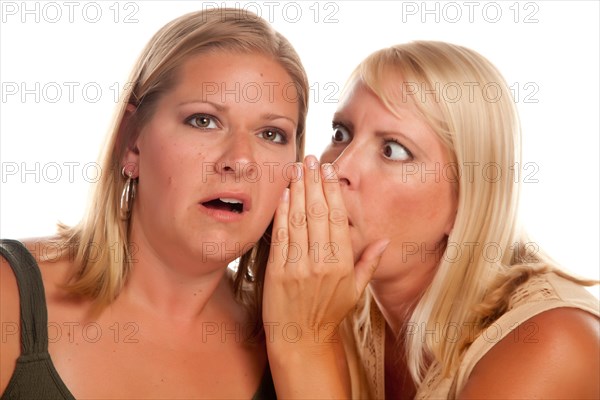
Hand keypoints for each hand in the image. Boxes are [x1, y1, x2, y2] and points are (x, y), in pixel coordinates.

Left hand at [263, 155, 388, 346]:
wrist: (301, 340)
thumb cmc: (329, 313)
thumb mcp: (356, 291)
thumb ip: (369, 263)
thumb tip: (385, 240)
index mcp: (343, 265)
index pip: (338, 219)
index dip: (333, 191)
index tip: (329, 170)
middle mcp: (321, 263)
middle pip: (319, 214)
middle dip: (314, 182)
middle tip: (311, 159)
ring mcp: (298, 267)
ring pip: (299, 220)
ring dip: (298, 191)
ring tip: (298, 168)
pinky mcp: (277, 271)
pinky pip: (281, 236)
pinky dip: (283, 213)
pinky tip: (285, 194)